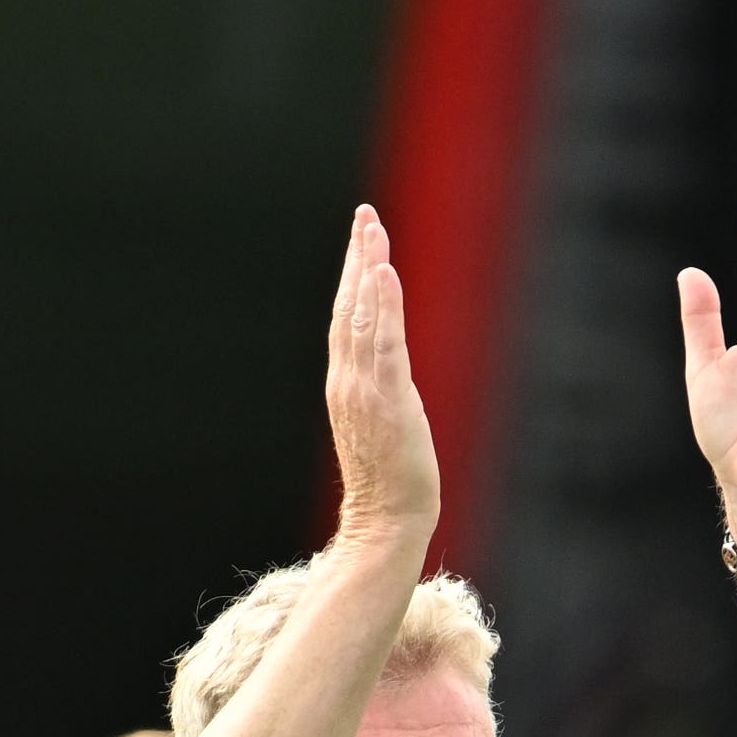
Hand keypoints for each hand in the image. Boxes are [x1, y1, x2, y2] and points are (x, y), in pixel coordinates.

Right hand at [323, 202, 439, 551]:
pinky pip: (384, 342)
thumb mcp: (383, 424)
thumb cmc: (391, 481)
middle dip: (356, 258)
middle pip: (349, 307)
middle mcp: (347, 381)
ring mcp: (363, 389)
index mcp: (345, 385)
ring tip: (372, 229)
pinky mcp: (386, 399)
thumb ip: (381, 391)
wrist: (387, 521)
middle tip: (365, 215)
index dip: (352, 276)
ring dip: (367, 269)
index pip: (346, 319)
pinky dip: (382, 305)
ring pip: (362, 317)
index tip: (361, 236)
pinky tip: (383, 272)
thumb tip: (391, 371)